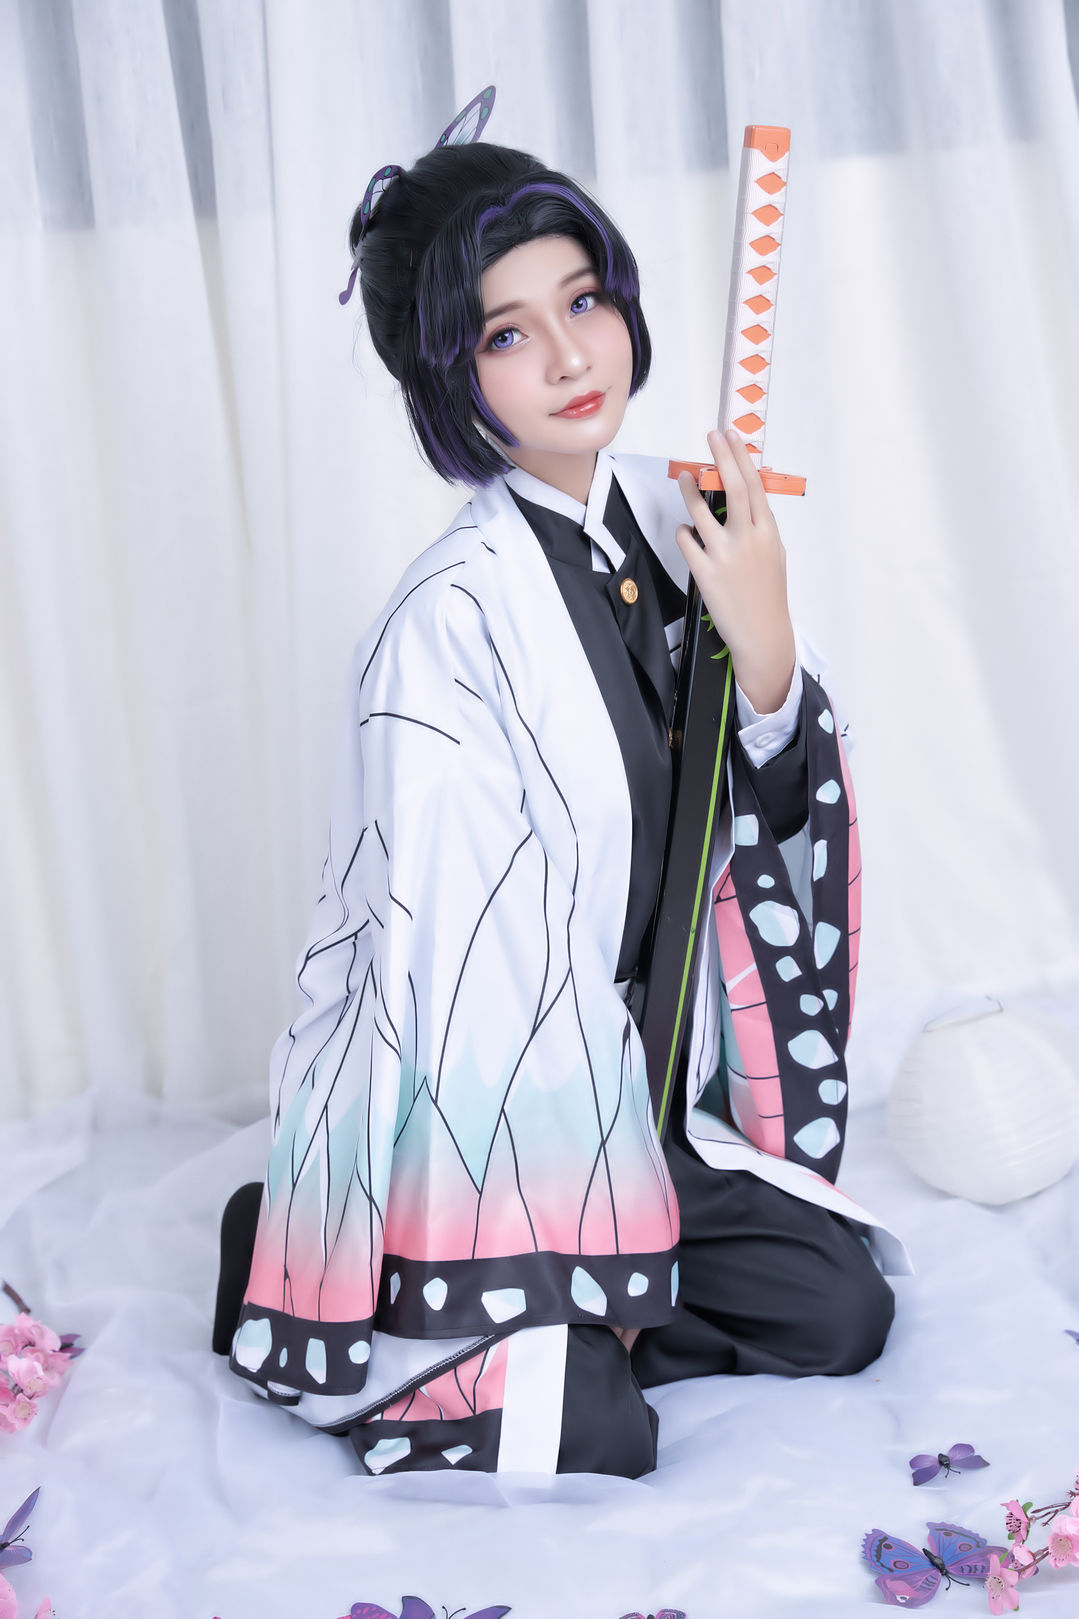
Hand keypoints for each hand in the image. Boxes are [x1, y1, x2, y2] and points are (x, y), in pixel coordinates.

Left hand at [676, 428, 795, 713]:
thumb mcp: (774, 554)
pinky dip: (683, 531)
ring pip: (701, 512)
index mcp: (768, 532)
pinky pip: (686, 541)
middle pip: (732, 488)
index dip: (741, 458)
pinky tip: (685, 531)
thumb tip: (749, 495)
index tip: (731, 437)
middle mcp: (748, 539)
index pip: (754, 485)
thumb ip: (761, 525)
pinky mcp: (704, 573)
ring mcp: (724, 555)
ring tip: (684, 478)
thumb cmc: (769, 593)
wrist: (763, 634)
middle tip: (711, 437)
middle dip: (721, 457)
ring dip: (690, 490)